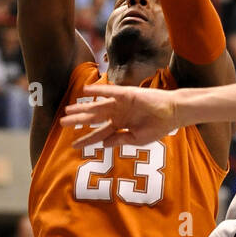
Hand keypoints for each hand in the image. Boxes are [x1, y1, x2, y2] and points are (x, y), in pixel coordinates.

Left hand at [61, 82, 178, 146]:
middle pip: (93, 118)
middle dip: (78, 121)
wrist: (173, 114)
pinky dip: (97, 91)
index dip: (87, 139)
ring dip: (83, 108)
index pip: (99, 133)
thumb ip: (119, 140)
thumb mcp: (137, 139)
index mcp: (120, 126)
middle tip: (62, 123)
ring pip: (97, 106)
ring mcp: (121, 104)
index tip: (74, 145)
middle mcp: (118, 114)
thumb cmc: (158, 127)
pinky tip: (86, 91)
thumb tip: (102, 144)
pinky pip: (109, 92)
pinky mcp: (126, 94)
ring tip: (68, 110)